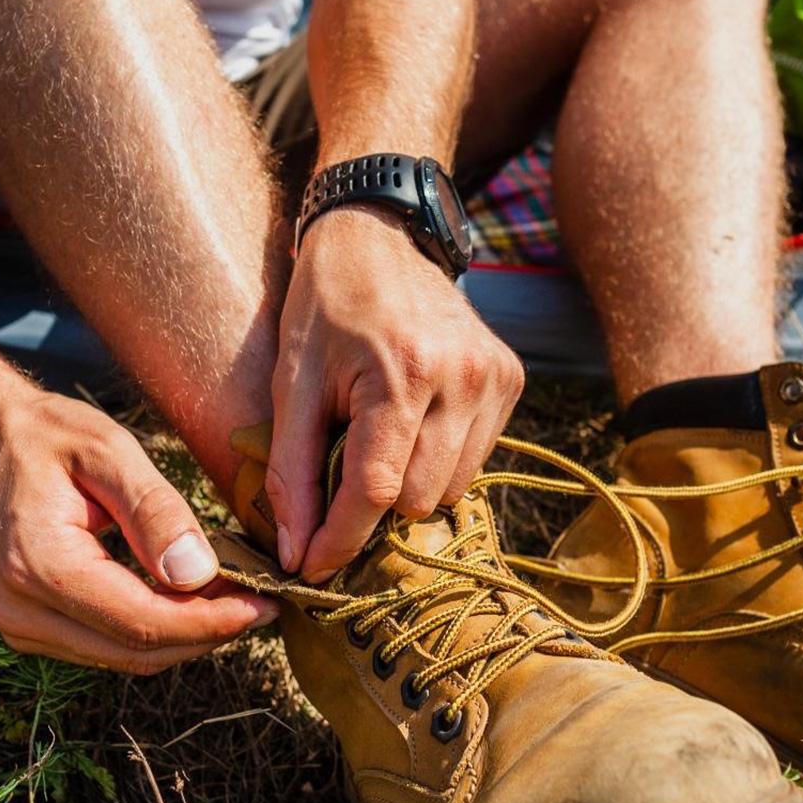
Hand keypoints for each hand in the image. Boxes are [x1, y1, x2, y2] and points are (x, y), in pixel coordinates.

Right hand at [0, 389, 279, 672]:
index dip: (211, 622)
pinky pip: (110, 645)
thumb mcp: (109, 450)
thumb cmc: (48, 435)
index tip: (266, 601)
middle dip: (208, 633)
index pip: (141, 623)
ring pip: (128, 657)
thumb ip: (155, 511)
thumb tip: (198, 574)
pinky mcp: (34, 630)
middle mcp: (22, 611)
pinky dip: (158, 629)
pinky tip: (192, 597)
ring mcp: (23, 627)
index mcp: (38, 565)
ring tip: (234, 594)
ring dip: (187, 634)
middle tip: (263, 598)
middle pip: (139, 652)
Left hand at [268, 206, 524, 581]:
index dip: (340, 540)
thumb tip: (298, 556)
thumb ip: (292, 474)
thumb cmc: (325, 308)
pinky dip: (438, 458)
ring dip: (409, 483)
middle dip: (374, 504)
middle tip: (342, 465)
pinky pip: (475, 460)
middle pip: (417, 503)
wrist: (381, 234)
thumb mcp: (293, 385)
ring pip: (450, 491)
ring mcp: (495, 379)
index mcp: (404, 374)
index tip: (312, 569)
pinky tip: (414, 417)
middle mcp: (463, 378)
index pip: (376, 491)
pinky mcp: (511, 380)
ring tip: (380, 433)